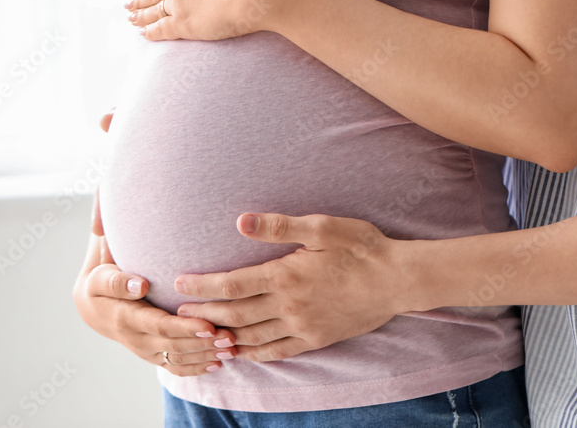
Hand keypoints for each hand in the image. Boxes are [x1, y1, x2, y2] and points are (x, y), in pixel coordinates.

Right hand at [73, 233, 237, 375]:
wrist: (92, 307)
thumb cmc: (101, 283)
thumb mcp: (101, 277)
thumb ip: (118, 280)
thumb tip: (141, 285)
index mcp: (126, 318)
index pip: (160, 327)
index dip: (186, 328)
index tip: (210, 325)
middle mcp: (136, 339)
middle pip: (174, 346)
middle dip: (203, 344)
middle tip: (230, 337)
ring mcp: (145, 350)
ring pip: (178, 360)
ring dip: (205, 357)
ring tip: (232, 350)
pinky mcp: (153, 355)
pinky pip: (175, 368)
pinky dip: (197, 368)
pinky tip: (218, 363)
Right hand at [76, 124, 237, 376]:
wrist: (113, 289)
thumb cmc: (118, 239)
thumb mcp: (112, 207)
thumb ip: (117, 168)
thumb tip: (105, 117)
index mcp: (93, 283)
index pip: (100, 283)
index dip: (118, 283)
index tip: (141, 281)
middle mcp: (106, 315)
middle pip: (137, 326)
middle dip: (173, 325)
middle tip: (206, 321)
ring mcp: (126, 337)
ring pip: (159, 348)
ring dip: (192, 346)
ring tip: (223, 340)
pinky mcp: (147, 350)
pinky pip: (171, 361)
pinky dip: (194, 360)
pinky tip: (221, 357)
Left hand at [173, 214, 411, 361]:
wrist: (397, 279)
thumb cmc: (362, 247)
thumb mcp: (323, 227)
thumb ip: (280, 227)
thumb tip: (241, 222)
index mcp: (286, 275)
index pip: (232, 284)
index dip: (203, 286)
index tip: (180, 283)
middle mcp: (289, 305)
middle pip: (235, 314)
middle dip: (204, 314)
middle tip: (179, 314)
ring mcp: (303, 325)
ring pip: (252, 337)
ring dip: (224, 336)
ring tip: (202, 333)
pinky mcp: (317, 338)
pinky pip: (278, 351)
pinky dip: (254, 353)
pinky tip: (242, 352)